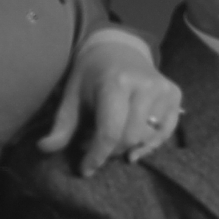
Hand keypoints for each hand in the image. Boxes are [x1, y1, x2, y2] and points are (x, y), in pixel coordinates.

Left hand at [38, 34, 183, 175]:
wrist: (118, 48)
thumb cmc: (91, 75)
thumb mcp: (72, 96)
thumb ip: (62, 125)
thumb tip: (44, 148)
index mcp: (116, 82)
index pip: (110, 131)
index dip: (96, 156)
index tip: (84, 170)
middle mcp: (144, 84)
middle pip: (129, 138)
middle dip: (109, 151)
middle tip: (92, 145)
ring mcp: (163, 89)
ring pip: (146, 138)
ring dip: (126, 147)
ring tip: (110, 136)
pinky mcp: (175, 95)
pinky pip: (164, 134)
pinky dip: (148, 145)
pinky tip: (133, 146)